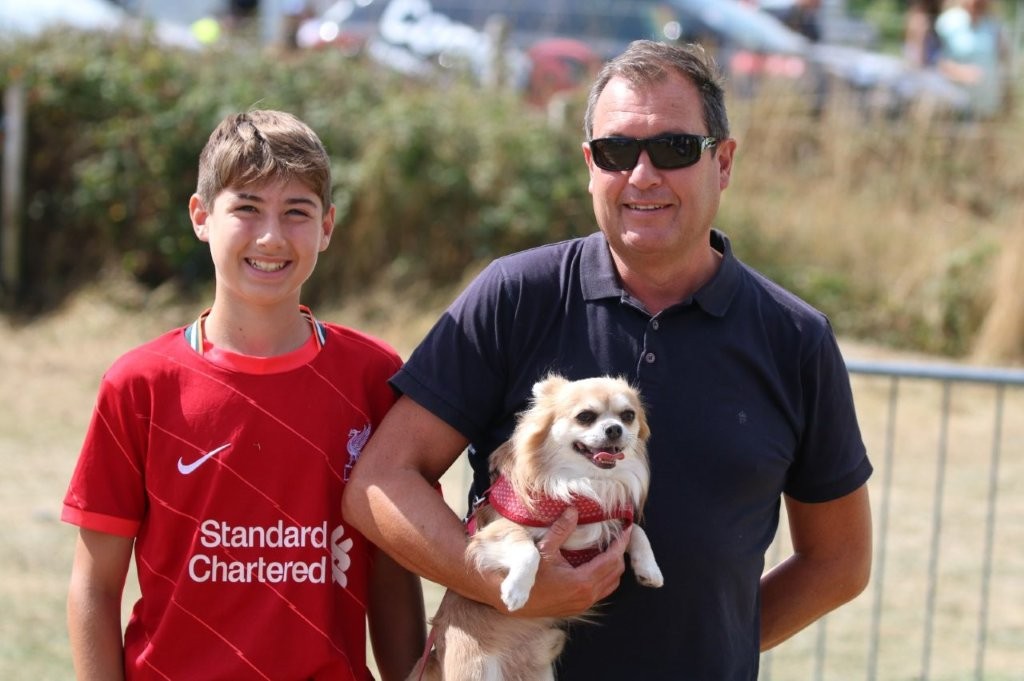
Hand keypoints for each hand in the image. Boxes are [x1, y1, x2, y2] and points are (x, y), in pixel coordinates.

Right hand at [511, 507, 629, 617]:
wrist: (507, 600)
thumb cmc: (526, 576)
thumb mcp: (543, 549)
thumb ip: (561, 529)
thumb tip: (573, 510)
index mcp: (582, 582)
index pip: (612, 560)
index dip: (621, 543)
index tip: (627, 530)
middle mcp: (586, 596)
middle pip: (615, 573)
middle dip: (620, 554)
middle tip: (619, 537)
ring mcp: (581, 605)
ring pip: (609, 586)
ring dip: (613, 568)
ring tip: (610, 549)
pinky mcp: (575, 608)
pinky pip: (599, 593)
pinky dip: (603, 578)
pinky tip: (596, 566)